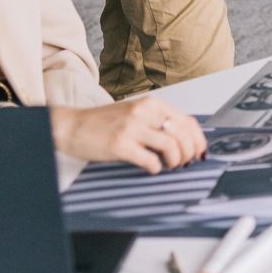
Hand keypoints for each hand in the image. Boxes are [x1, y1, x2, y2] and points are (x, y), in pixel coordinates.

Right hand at [52, 96, 207, 173]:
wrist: (72, 126)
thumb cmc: (103, 123)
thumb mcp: (135, 113)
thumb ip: (157, 121)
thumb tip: (185, 139)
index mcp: (151, 104)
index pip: (187, 121)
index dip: (198, 140)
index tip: (199, 152)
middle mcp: (143, 112)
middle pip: (183, 134)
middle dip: (189, 153)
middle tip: (185, 163)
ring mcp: (132, 128)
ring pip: (171, 146)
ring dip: (176, 161)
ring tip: (169, 166)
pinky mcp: (120, 144)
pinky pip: (150, 160)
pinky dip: (156, 168)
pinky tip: (152, 168)